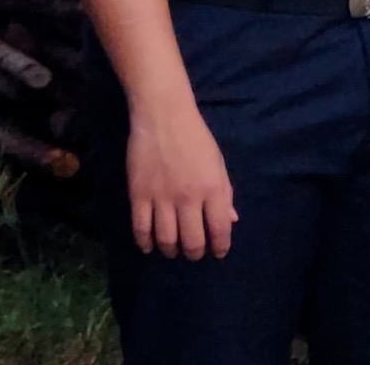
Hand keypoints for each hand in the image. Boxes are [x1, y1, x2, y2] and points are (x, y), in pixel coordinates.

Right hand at [127, 100, 237, 260]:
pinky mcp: (139, 195)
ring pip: (166, 240)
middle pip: (192, 242)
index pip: (220, 229)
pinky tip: (149, 245)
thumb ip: (224, 193)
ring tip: (173, 249)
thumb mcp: (218, 162)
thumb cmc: (196, 138)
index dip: (220, 246)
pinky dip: (145, 243)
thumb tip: (230, 221)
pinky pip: (141, 229)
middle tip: (193, 252)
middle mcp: (189, 198)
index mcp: (213, 188)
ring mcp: (162, 198)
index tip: (218, 252)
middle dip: (194, 253)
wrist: (164, 116)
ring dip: (171, 250)